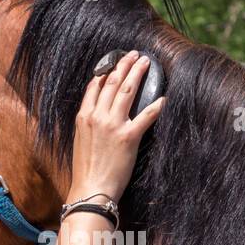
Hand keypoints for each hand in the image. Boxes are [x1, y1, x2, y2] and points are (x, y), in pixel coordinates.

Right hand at [69, 49, 164, 202]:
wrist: (90, 190)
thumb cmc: (86, 170)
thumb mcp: (81, 140)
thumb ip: (89, 123)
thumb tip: (98, 113)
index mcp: (84, 116)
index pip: (95, 86)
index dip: (107, 70)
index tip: (116, 62)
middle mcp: (97, 116)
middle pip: (113, 82)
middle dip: (125, 65)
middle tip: (135, 55)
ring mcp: (113, 125)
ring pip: (127, 91)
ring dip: (138, 73)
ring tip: (146, 63)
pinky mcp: (128, 137)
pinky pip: (145, 116)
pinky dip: (156, 106)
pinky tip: (164, 99)